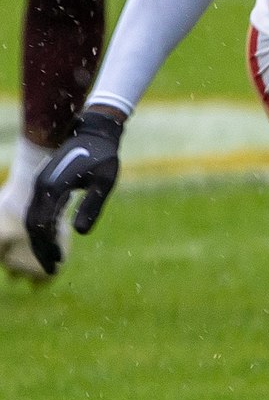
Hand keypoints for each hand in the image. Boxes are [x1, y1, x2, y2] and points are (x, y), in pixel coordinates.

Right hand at [26, 111, 123, 273]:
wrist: (95, 131)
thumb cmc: (103, 155)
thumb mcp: (105, 181)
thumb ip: (92, 206)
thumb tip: (80, 232)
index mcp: (53, 187)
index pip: (41, 225)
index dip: (48, 246)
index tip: (58, 263)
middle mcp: (42, 185)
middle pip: (33, 225)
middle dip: (41, 248)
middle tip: (53, 269)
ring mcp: (41, 182)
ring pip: (32, 218)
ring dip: (41, 239)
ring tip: (54, 258)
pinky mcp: (45, 182)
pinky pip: (38, 209)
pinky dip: (43, 227)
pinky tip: (54, 238)